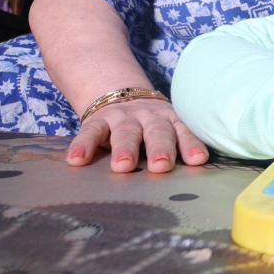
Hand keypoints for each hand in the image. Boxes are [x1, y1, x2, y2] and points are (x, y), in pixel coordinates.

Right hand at [66, 98, 209, 173]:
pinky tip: (76, 159)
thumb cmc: (152, 126)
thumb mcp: (169, 130)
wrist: (121, 96)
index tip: (197, 160)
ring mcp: (123, 118)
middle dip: (160, 148)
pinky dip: (83, 144)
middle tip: (161, 165)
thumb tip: (195, 176)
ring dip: (125, 148)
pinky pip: (91, 131)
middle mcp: (150, 118)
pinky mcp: (98, 121)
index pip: (184, 132)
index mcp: (171, 121)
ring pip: (126, 131)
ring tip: (123, 165)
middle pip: (157, 131)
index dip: (191, 145)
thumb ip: (178, 148)